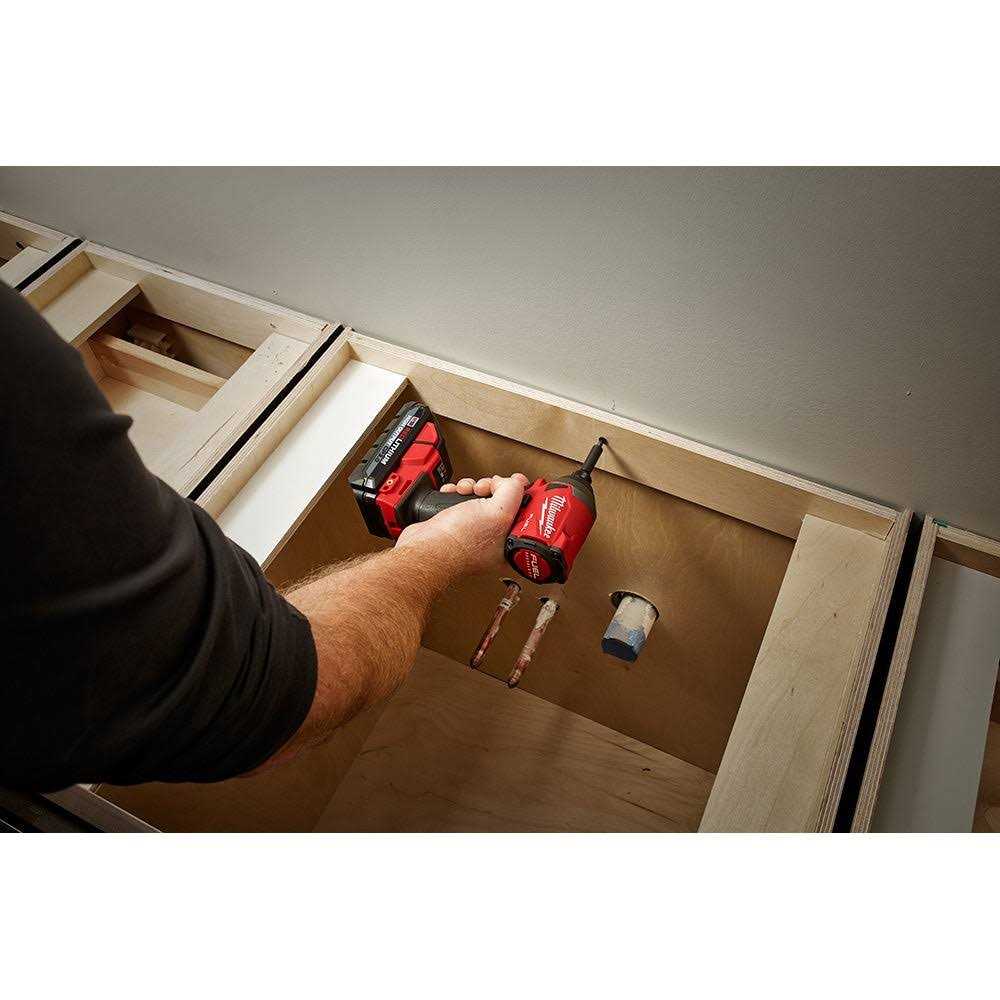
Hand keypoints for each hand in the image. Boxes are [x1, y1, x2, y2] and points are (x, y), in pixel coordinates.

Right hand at [396, 473, 528, 577]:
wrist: (426, 547)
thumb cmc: (459, 543)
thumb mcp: (498, 512)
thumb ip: (513, 492)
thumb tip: (514, 481)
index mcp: (510, 544)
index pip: (524, 511)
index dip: (517, 493)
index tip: (512, 484)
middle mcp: (494, 540)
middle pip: (502, 501)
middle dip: (491, 487)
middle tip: (484, 488)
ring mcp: (474, 533)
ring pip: (481, 498)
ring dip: (472, 487)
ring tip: (464, 490)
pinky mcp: (457, 525)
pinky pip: (463, 501)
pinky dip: (457, 493)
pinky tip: (452, 494)